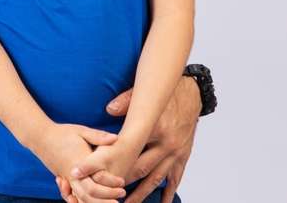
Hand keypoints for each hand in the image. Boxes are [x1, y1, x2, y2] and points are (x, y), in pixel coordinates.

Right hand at [32, 124, 125, 202]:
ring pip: (80, 198)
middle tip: (119, 202)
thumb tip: (115, 139)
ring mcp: (67, 179)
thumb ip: (98, 136)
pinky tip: (92, 202)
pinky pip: (73, 196)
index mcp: (79, 162)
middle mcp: (73, 174)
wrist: (40, 137)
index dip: (110, 184)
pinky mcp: (64, 181)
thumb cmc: (63, 133)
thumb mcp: (81, 131)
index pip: (96, 180)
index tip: (122, 183)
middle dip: (105, 200)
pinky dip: (81, 201)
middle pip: (89, 194)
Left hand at [63, 77, 200, 202]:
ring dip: (141, 193)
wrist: (193, 92)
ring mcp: (175, 152)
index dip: (109, 160)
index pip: (127, 148)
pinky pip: (174, 179)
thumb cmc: (167, 94)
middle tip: (107, 193)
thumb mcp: (145, 93)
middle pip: (140, 168)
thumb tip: (109, 109)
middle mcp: (166, 143)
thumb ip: (126, 102)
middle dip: (122, 181)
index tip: (93, 170)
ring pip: (155, 179)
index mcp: (154, 128)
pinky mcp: (183, 157)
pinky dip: (168, 193)